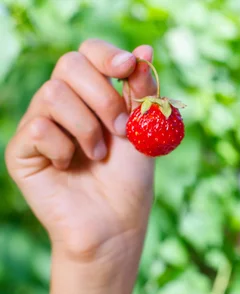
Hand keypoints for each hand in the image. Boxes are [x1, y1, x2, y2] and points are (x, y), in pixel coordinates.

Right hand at [5, 39, 157, 278]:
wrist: (116, 225)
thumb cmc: (130, 180)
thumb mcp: (143, 131)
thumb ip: (142, 92)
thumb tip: (145, 50)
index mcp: (93, 95)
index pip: (89, 52)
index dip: (107, 54)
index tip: (128, 68)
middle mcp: (63, 104)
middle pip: (69, 64)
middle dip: (103, 96)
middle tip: (119, 130)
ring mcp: (40, 125)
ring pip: (53, 94)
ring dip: (87, 127)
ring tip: (98, 155)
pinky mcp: (22, 151)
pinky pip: (38, 128)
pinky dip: (64, 148)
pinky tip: (70, 167)